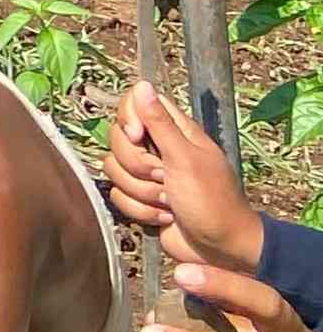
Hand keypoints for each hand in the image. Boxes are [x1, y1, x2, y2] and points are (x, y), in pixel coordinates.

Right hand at [107, 80, 263, 273]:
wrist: (218, 247)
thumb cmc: (211, 200)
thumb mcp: (185, 159)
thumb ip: (160, 123)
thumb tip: (141, 84)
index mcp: (175, 131)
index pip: (134, 104)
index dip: (128, 119)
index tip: (138, 137)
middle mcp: (158, 148)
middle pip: (118, 141)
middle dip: (136, 166)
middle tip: (164, 178)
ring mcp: (148, 175)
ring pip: (114, 171)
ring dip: (141, 193)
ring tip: (170, 201)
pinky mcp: (140, 198)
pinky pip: (118, 196)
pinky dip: (140, 210)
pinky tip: (164, 216)